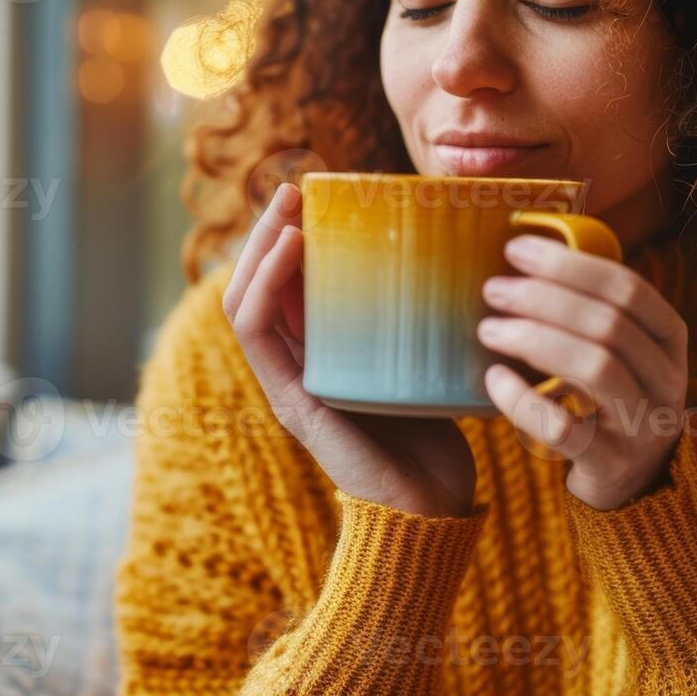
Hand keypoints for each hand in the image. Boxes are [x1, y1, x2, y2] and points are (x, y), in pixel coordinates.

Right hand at [223, 182, 475, 517]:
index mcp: (317, 357)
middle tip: (293, 188)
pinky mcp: (292, 400)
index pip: (282, 288)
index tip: (311, 194)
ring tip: (287, 210)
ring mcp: (287, 384)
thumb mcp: (422, 361)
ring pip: (245, 302)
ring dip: (259, 248)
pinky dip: (266, 285)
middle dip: (268, 231)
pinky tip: (291, 251)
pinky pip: (258, 333)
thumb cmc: (436, 437)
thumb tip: (452, 258)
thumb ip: (416, 322)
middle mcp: (293, 368)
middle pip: (256, 287)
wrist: (434, 507)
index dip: (285, 239)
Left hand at [478, 234, 689, 509]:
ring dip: (534, 339)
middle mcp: (666, 378)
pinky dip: (523, 400)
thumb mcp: (617, 348)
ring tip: (488, 329)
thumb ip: (586, 309)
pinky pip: (564, 428)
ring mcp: (644, 424)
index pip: (627, 288)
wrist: (632, 481)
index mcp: (668, 337)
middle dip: (543, 298)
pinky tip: (494, 379)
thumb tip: (517, 256)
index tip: (515, 249)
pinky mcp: (611, 463)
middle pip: (609, 323)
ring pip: (595, 367)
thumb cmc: (606, 397)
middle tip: (493, 289)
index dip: (570, 264)